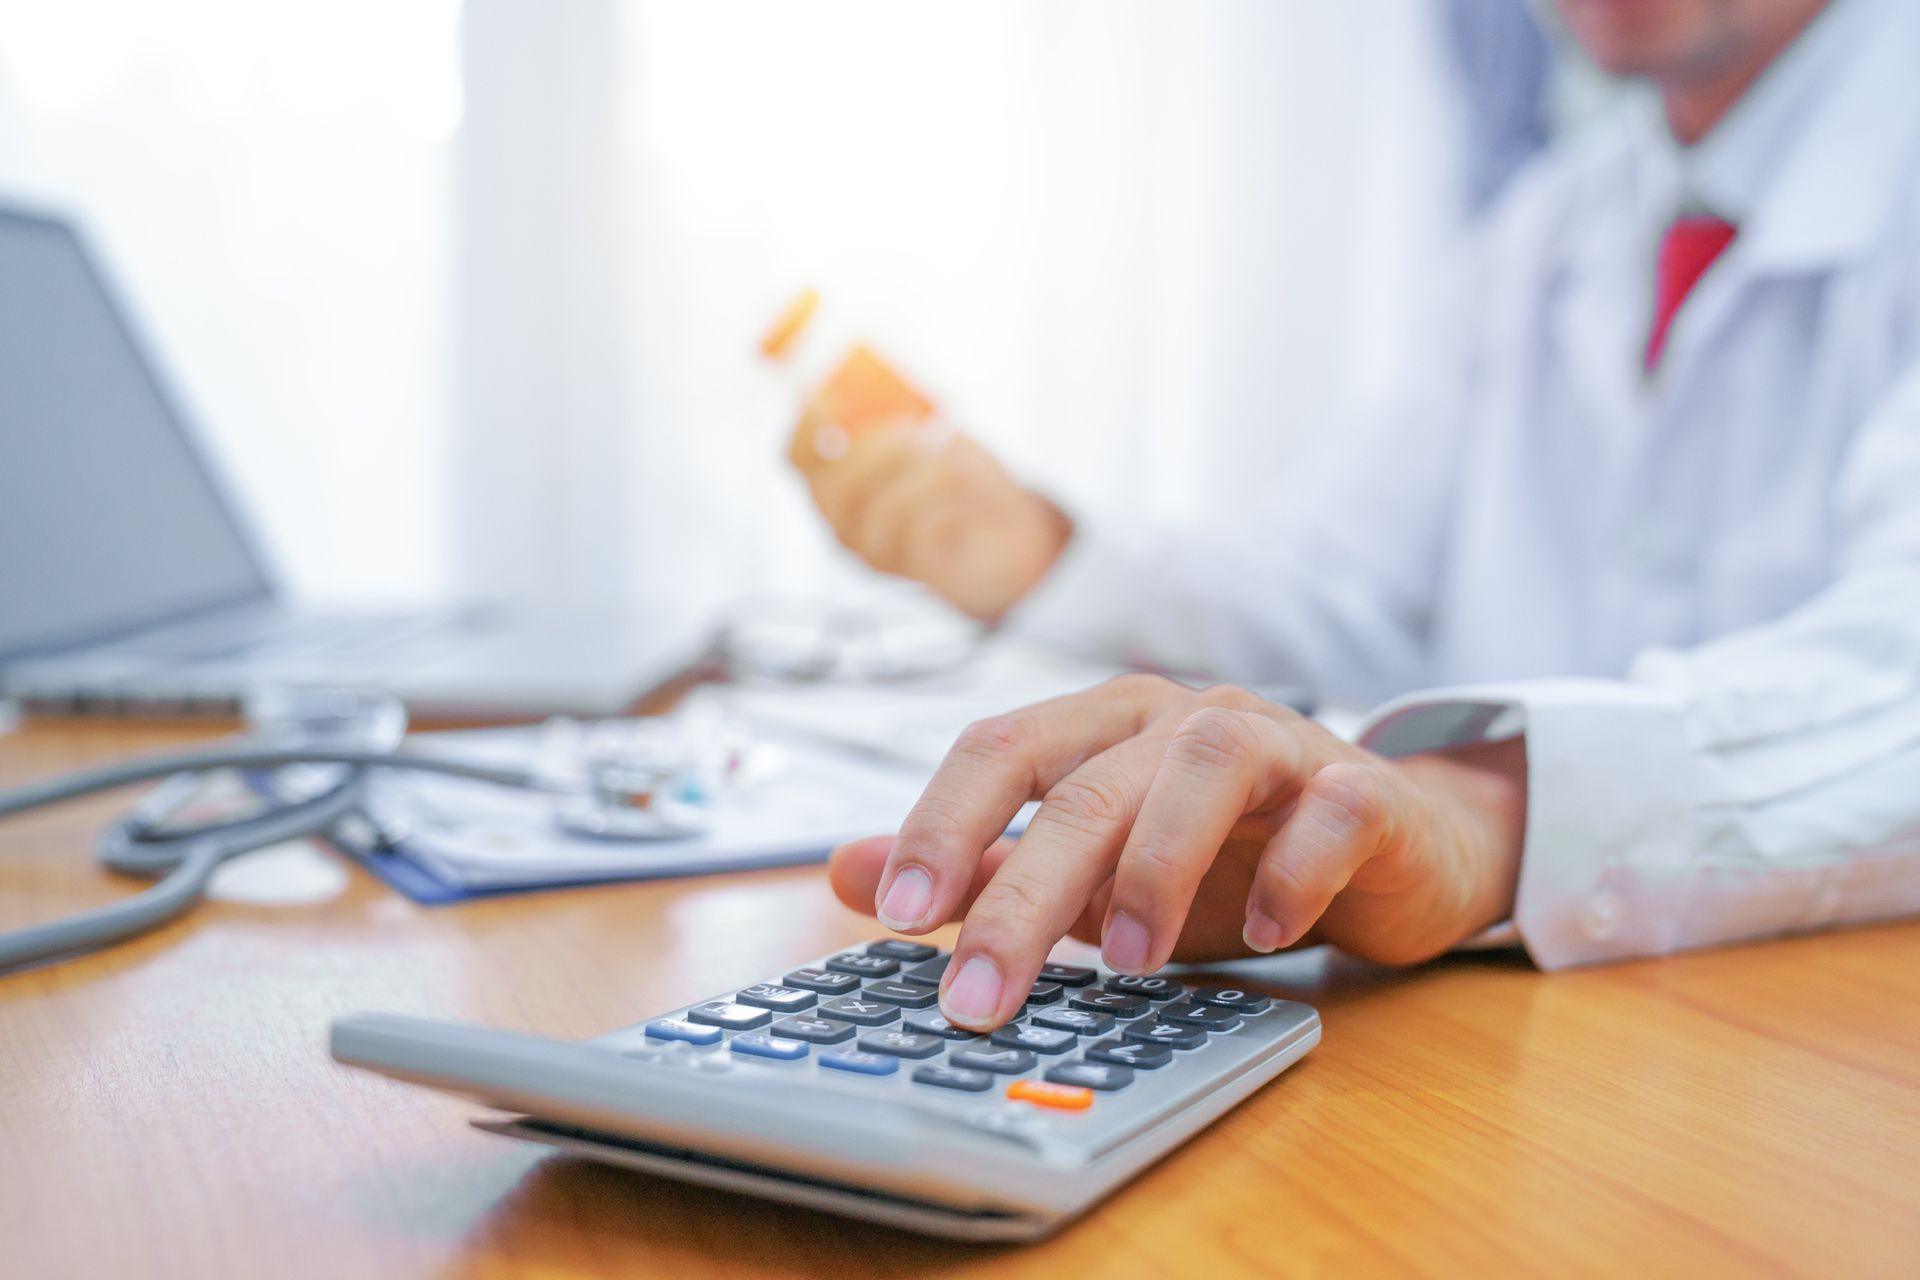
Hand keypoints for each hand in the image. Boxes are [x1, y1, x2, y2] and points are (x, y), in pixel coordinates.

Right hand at [787, 412, 1070, 621]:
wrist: (1003, 530)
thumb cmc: (955, 474)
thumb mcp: (930, 431)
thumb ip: (903, 408)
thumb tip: (894, 382)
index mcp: (833, 475)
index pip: (797, 454)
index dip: (808, 424)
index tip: (834, 396)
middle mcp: (840, 516)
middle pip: (832, 487)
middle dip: (875, 451)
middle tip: (917, 430)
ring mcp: (871, 547)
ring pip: (880, 512)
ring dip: (923, 476)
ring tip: (956, 461)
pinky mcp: (909, 568)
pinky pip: (919, 535)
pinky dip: (948, 505)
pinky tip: (968, 497)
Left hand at [828, 676, 1526, 1028]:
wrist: (1389, 845)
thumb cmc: (1227, 854)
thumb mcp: (1091, 870)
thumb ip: (982, 867)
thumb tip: (850, 873)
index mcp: (1104, 728)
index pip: (1002, 748)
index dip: (944, 823)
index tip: (898, 914)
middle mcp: (1180, 720)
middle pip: (1087, 786)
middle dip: (1022, 893)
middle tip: (980, 993)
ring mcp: (1278, 745)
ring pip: (1205, 766)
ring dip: (1158, 866)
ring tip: (1131, 963)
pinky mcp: (1361, 791)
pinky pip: (1329, 810)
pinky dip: (1295, 869)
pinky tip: (1272, 933)